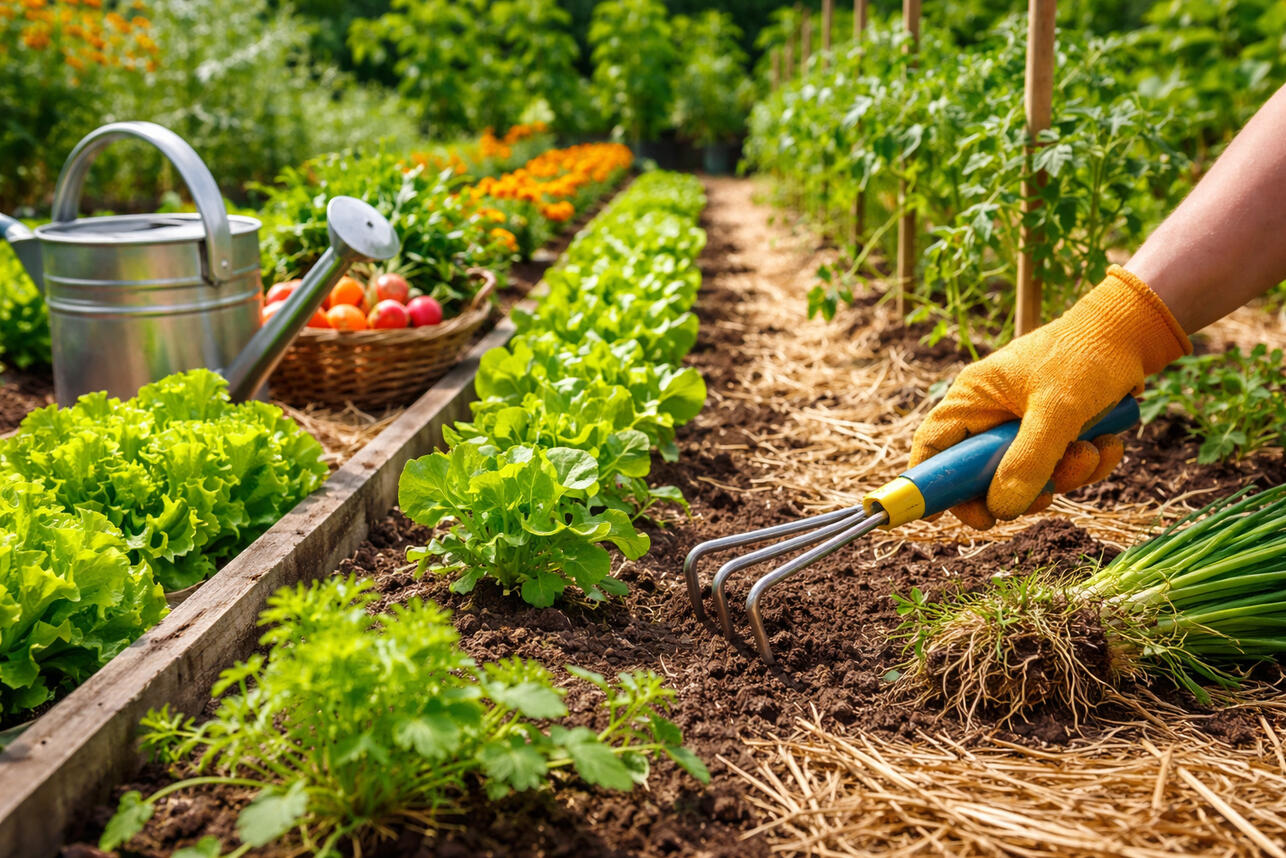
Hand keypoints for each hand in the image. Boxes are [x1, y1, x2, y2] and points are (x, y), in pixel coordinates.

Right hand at [910, 266, 1190, 529]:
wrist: (1132, 333)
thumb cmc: (1085, 356)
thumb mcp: (1058, 410)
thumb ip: (1028, 461)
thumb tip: (1001, 510)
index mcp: (972, 399)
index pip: (933, 448)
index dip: (939, 486)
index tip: (976, 517)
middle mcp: (990, 415)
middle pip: (982, 476)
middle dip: (1022, 490)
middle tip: (1049, 497)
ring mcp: (1021, 426)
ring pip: (1028, 478)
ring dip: (1066, 476)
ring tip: (1092, 449)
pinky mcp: (1053, 433)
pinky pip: (1060, 469)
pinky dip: (1086, 464)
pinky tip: (1108, 442)